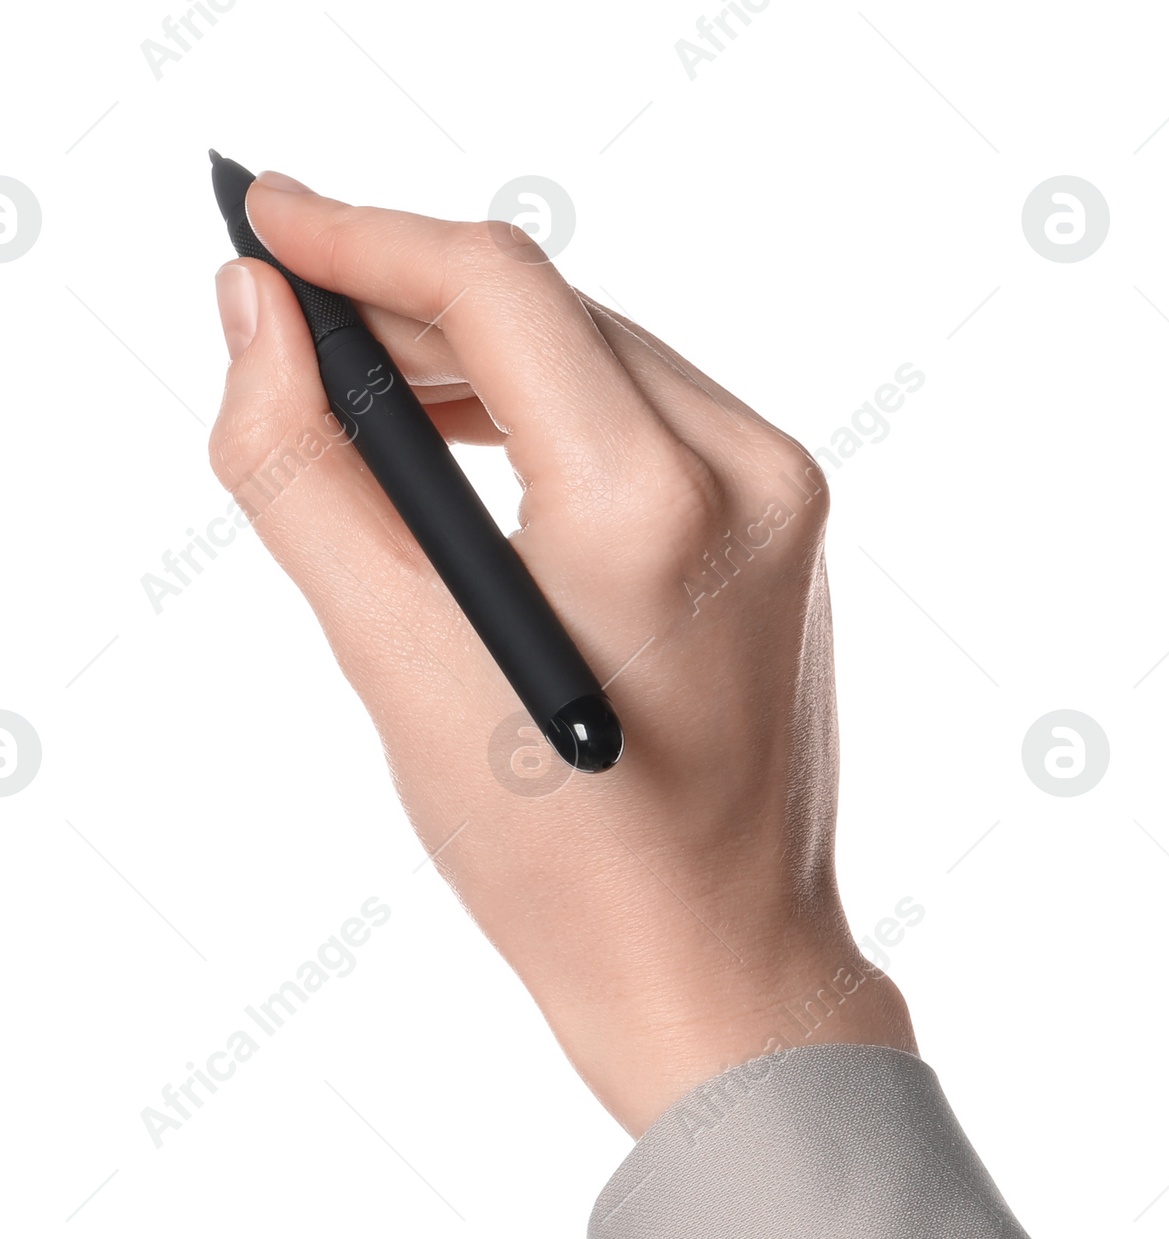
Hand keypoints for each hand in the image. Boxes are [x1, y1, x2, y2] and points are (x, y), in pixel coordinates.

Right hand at [208, 173, 914, 1134]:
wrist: (719, 966)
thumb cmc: (567, 862)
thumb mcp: (398, 665)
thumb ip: (305, 472)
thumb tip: (258, 320)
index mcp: (656, 504)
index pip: (494, 289)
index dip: (363, 237)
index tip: (265, 221)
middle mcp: (747, 473)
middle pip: (550, 313)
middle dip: (410, 304)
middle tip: (288, 322)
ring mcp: (784, 499)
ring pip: (602, 356)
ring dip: (481, 357)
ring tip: (364, 394)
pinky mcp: (788, 529)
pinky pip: (653, 416)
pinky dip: (556, 412)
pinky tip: (477, 447)